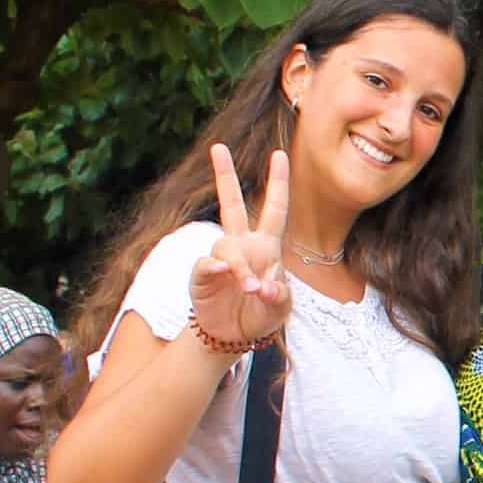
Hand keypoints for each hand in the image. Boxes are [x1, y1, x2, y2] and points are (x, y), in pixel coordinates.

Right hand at [191, 143, 293, 347]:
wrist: (232, 336)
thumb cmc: (260, 315)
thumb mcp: (280, 309)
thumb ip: (278, 297)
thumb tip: (262, 285)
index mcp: (267, 246)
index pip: (275, 209)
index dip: (278, 183)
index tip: (279, 154)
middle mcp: (242, 245)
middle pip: (231, 205)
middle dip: (224, 176)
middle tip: (218, 147)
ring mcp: (220, 258)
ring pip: (227, 248)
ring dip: (240, 267)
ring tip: (252, 288)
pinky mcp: (202, 274)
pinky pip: (208, 265)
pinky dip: (218, 271)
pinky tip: (224, 276)